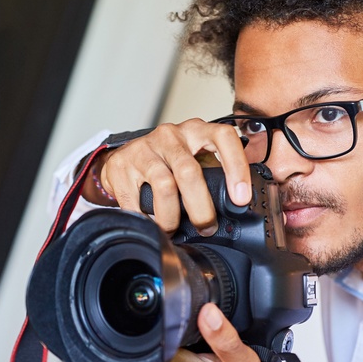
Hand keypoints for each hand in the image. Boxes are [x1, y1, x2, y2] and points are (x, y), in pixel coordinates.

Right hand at [86, 119, 250, 235]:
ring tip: (173, 231)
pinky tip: (151, 225)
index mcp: (196, 131)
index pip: (223, 138)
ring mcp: (144, 148)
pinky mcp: (121, 165)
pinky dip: (145, 218)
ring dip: (171, 217)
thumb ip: (214, 176)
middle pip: (189, 172)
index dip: (236, 167)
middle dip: (201, 208)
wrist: (125, 157)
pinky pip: (135, 199)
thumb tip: (235, 209)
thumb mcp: (194, 159)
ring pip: (164, 186)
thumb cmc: (167, 161)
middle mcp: (170, 135)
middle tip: (206, 228)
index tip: (241, 198)